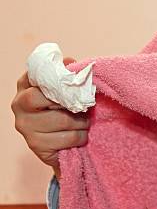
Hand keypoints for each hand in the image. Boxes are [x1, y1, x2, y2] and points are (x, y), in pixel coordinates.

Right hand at [12, 57, 88, 179]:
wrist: (63, 145)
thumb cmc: (64, 111)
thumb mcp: (64, 90)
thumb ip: (65, 75)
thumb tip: (69, 62)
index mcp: (24, 86)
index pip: (43, 77)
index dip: (63, 83)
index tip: (76, 88)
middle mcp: (19, 105)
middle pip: (52, 99)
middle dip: (75, 105)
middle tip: (84, 108)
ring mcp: (25, 127)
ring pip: (64, 120)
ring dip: (83, 122)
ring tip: (84, 123)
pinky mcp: (36, 146)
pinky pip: (69, 138)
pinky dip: (81, 137)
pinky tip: (80, 136)